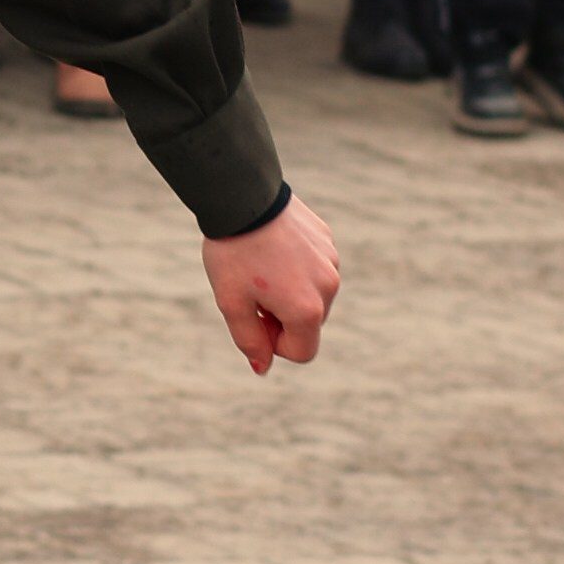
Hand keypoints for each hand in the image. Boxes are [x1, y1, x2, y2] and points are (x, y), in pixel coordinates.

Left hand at [203, 194, 338, 376]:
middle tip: (252, 289)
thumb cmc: (233, 253)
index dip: (273, 343)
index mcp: (307, 309)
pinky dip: (295, 267)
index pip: (302, 352)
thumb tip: (263, 368)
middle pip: (308, 324)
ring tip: (261, 266)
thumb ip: (249, 341)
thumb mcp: (232, 303)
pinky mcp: (328, 241)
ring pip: (313, 295)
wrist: (242, 196)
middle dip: (282, 317)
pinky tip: (272, 247)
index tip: (254, 318)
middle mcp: (329, 287)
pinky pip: (314, 268)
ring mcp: (332, 262)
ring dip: (290, 292)